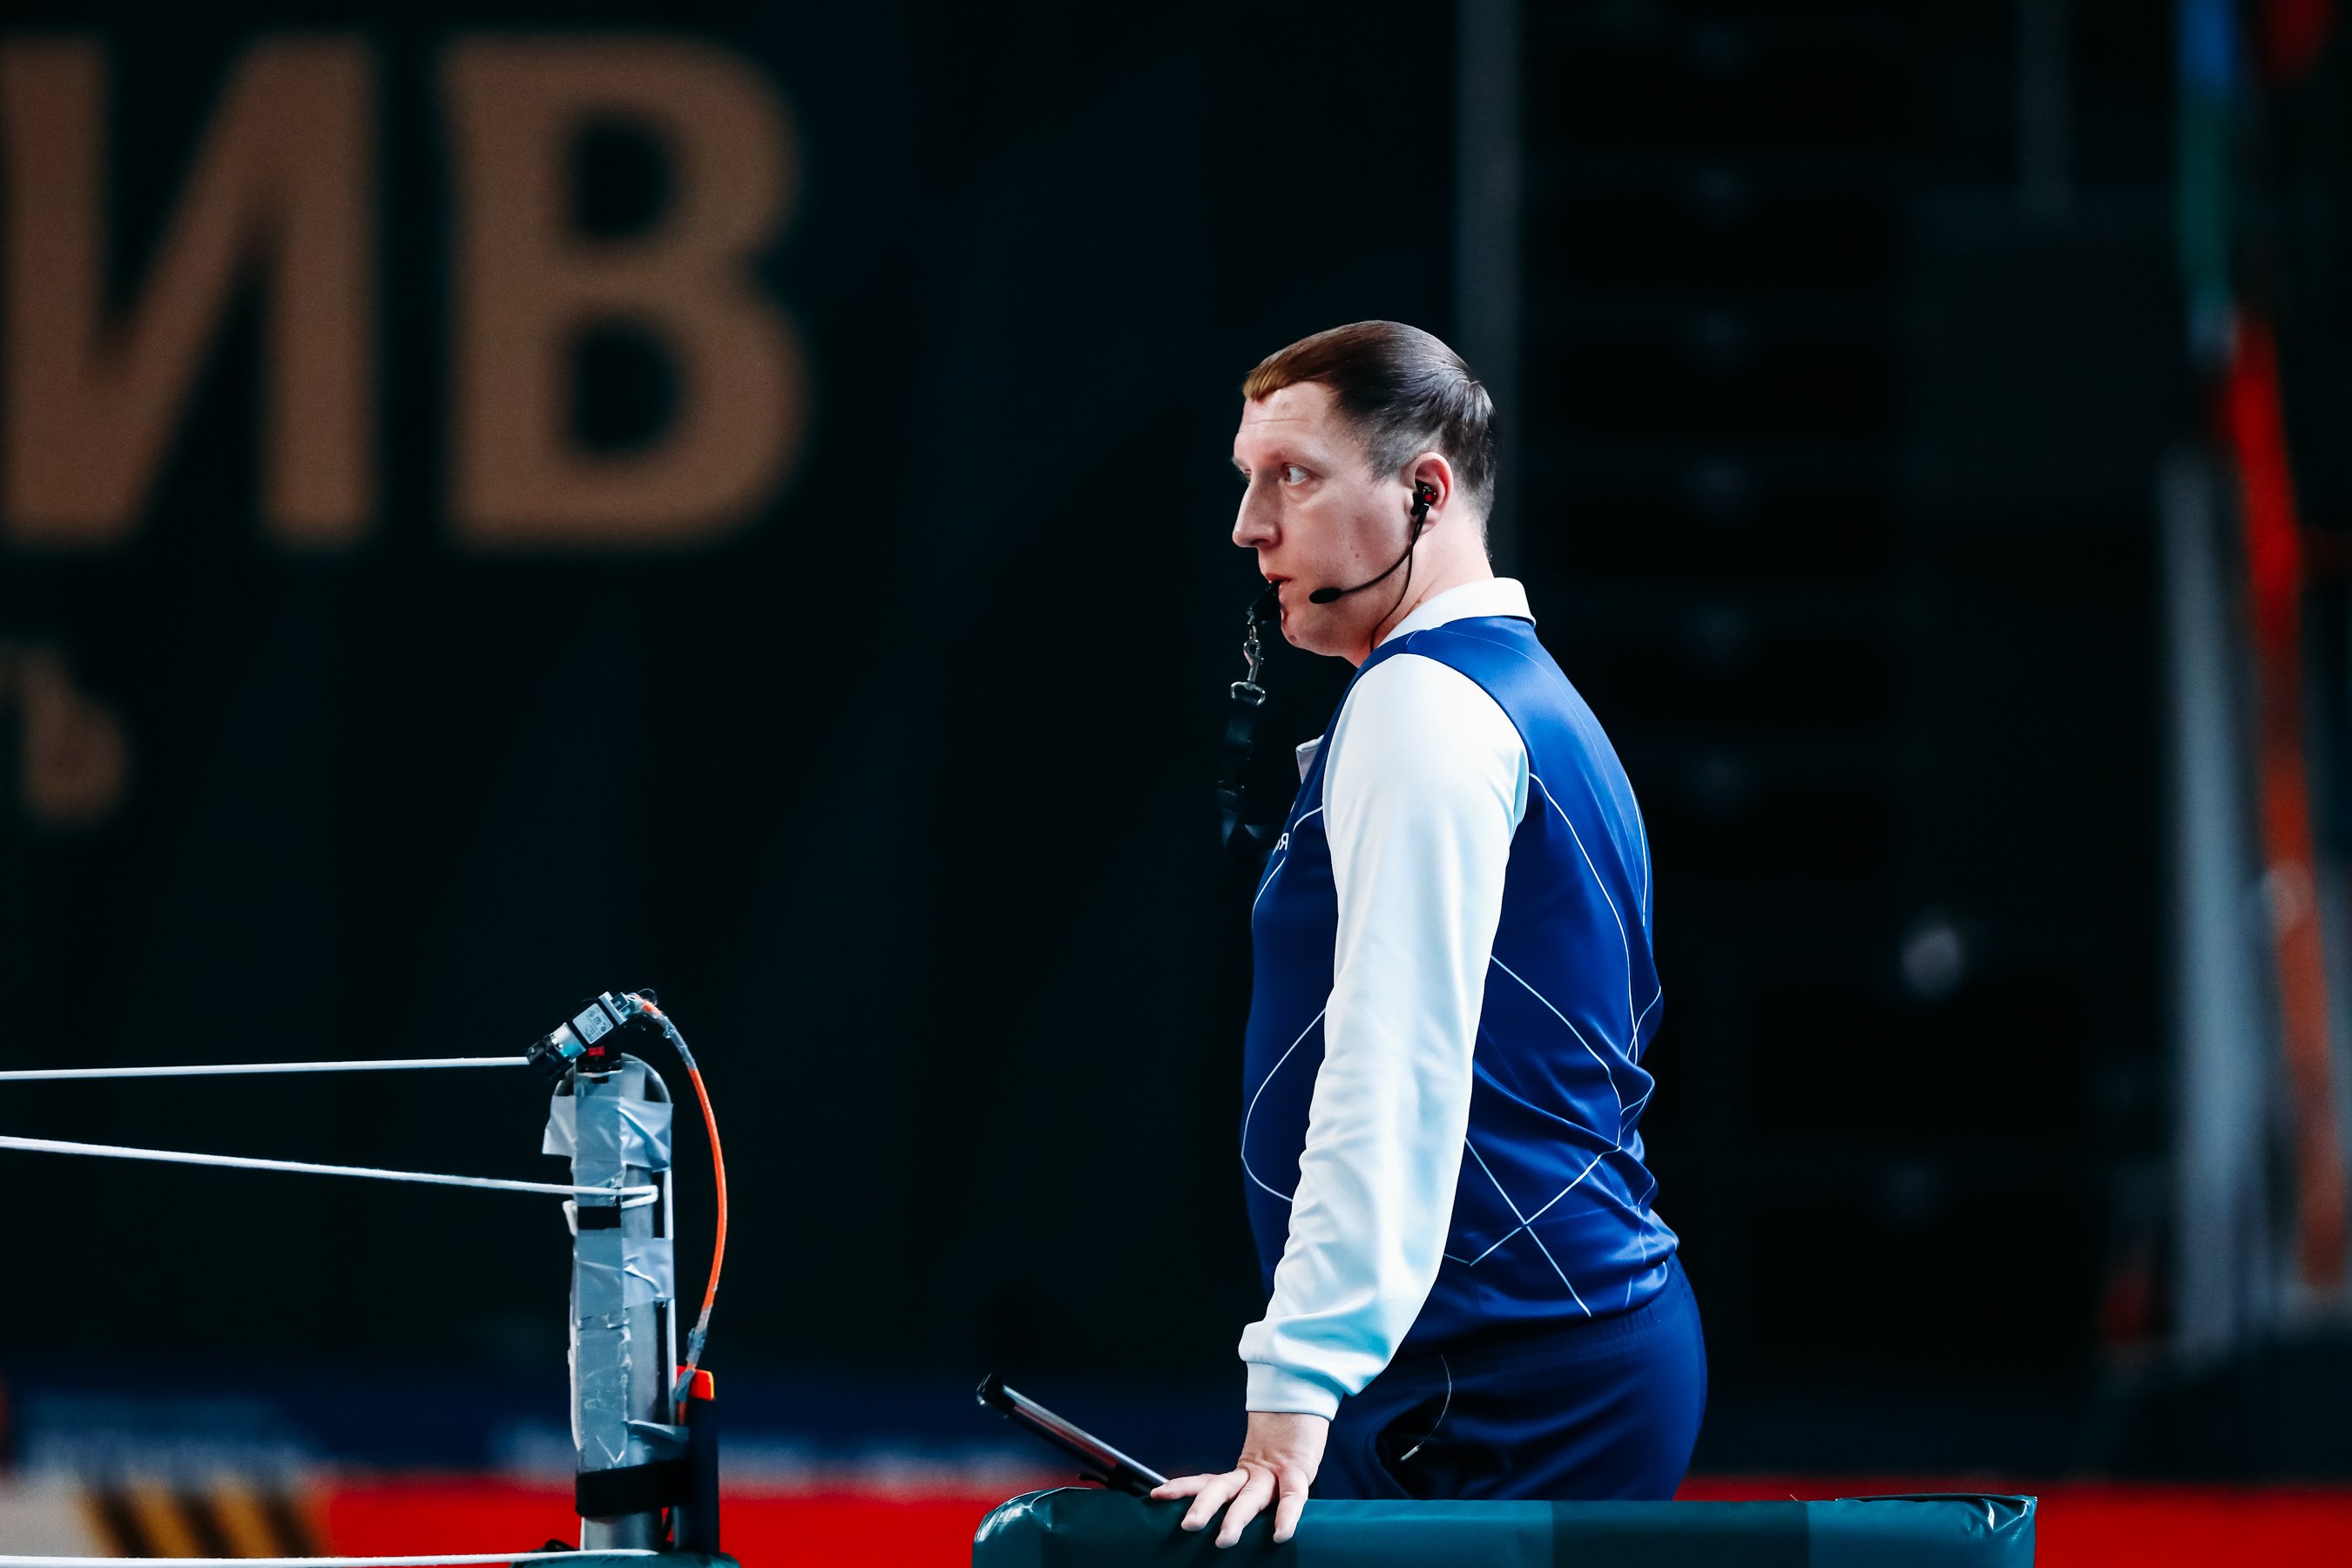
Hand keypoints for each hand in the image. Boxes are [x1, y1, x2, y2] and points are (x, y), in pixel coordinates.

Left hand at [1150, 1409, 1327, 1546]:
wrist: (1305, 1402)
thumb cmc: (1287, 1443)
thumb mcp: (1264, 1467)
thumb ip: (1246, 1487)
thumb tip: (1220, 1513)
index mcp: (1241, 1473)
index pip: (1206, 1481)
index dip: (1182, 1487)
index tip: (1157, 1494)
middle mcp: (1252, 1473)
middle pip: (1222, 1488)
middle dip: (1204, 1507)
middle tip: (1187, 1526)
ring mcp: (1274, 1471)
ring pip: (1251, 1497)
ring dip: (1237, 1518)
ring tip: (1224, 1540)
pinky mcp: (1299, 1470)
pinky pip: (1293, 1496)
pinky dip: (1287, 1515)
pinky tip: (1281, 1535)